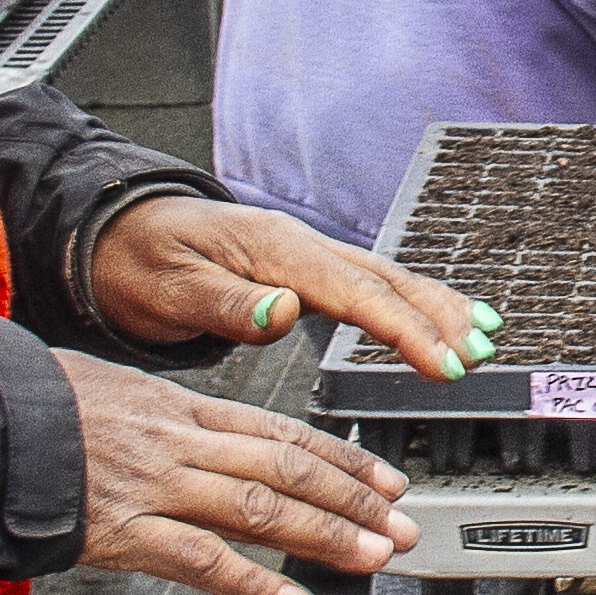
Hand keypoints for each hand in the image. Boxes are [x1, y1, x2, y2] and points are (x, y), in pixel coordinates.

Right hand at [61, 353, 418, 594]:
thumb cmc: (33, 409)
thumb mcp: (112, 391)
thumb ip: (167, 419)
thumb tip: (208, 434)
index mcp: (179, 408)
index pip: (281, 432)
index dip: (342, 458)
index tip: (387, 479)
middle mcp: (178, 442)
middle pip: (286, 468)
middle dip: (355, 499)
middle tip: (405, 525)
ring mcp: (153, 486)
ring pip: (259, 509)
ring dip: (325, 537)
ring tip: (374, 558)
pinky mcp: (121, 531)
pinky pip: (199, 561)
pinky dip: (252, 585)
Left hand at [85, 190, 492, 378]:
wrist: (112, 233)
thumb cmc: (134, 260)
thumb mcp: (167, 289)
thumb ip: (225, 304)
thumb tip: (281, 311)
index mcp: (272, 251)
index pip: (354, 292)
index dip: (404, 328)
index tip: (441, 361)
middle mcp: (297, 247)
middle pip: (385, 279)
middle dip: (440, 315)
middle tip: (482, 351)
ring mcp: (303, 255)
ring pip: (385, 277)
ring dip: (436, 305)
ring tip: (483, 334)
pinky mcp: (301, 268)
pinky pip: (368, 282)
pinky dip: (408, 299)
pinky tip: (433, 314)